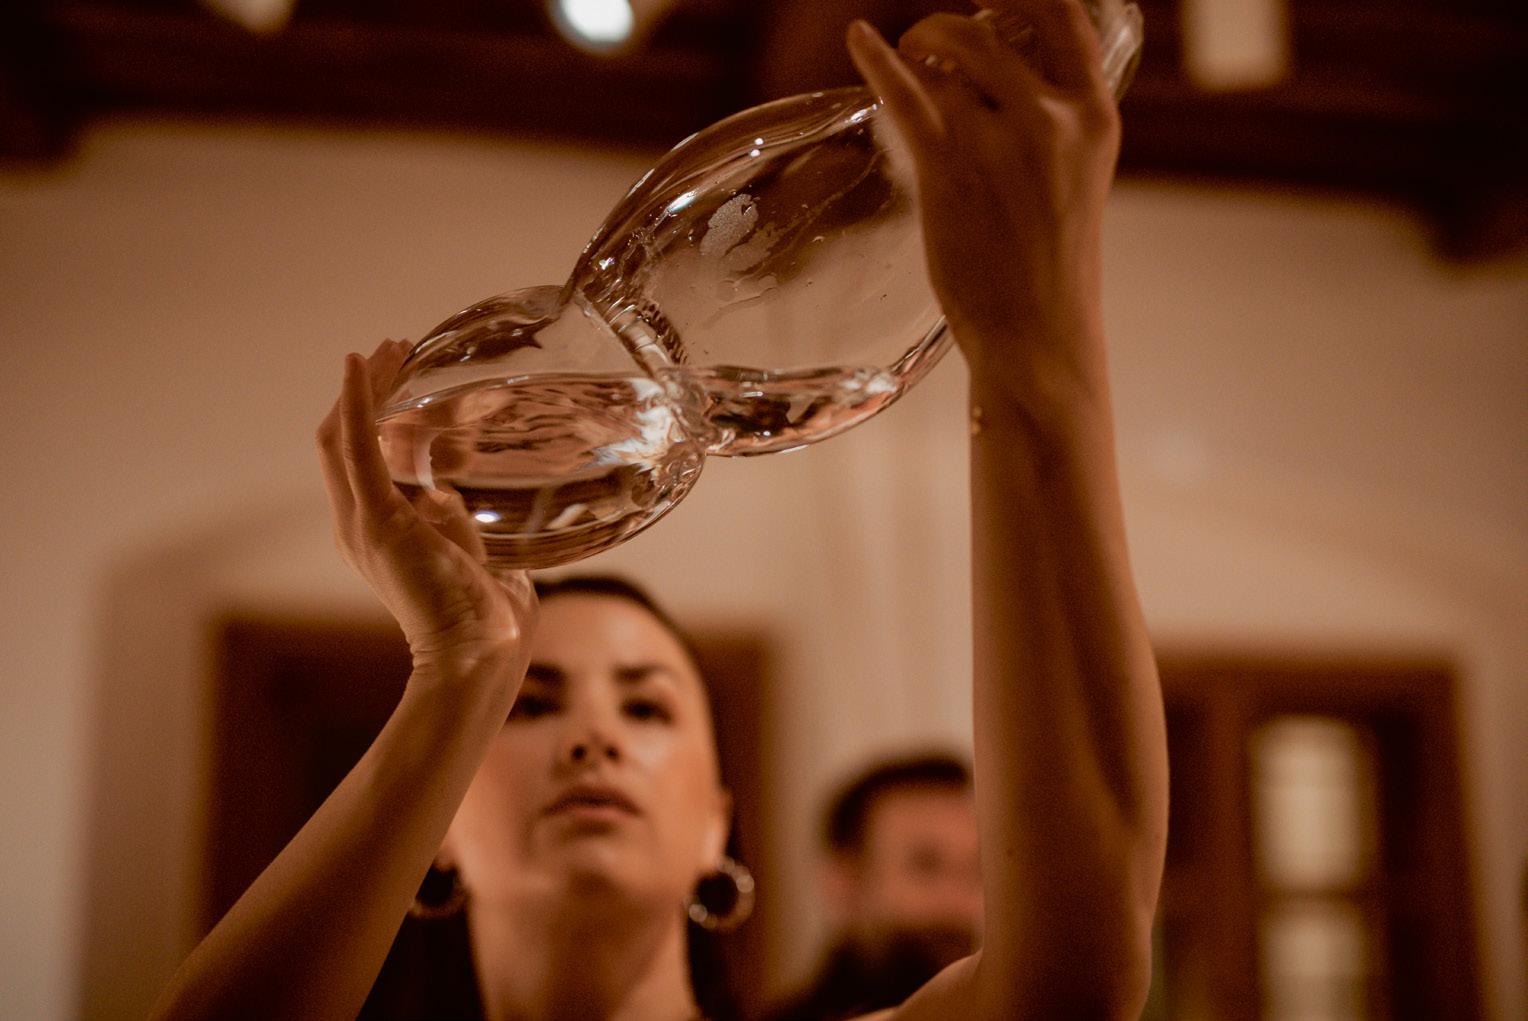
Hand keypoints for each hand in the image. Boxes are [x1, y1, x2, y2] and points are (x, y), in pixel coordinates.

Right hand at [315, 340, 537, 684]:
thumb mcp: (467, 555)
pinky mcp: (378, 519)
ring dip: (365, 386)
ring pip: (343, 435)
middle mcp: (357, 525)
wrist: (478, 652)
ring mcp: (362, 522)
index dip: (370, 414)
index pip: (358, 460)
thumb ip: (452, 525)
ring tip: (390, 348)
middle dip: (367, 390)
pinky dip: (357, 399)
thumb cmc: (484, 617)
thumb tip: (445, 493)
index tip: (399, 375)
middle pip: (343, 440)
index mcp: (376, 534)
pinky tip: (360, 362)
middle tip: (394, 349)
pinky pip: (356, 446)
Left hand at [847, 0, 1120, 425]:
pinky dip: (877, 61)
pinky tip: (858, 40)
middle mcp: (1052, 116)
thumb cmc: (1051, 268)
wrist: (1040, 333)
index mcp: (1095, 114)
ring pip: (945, 64)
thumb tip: (998, 87)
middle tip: (929, 50)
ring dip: (918, 56)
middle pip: (986, 34)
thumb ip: (1051, 128)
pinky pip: (907, 96)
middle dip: (947, 32)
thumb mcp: (1075, 179)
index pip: (1061, 15)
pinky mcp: (951, 169)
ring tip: (908, 69)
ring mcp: (1000, 140)